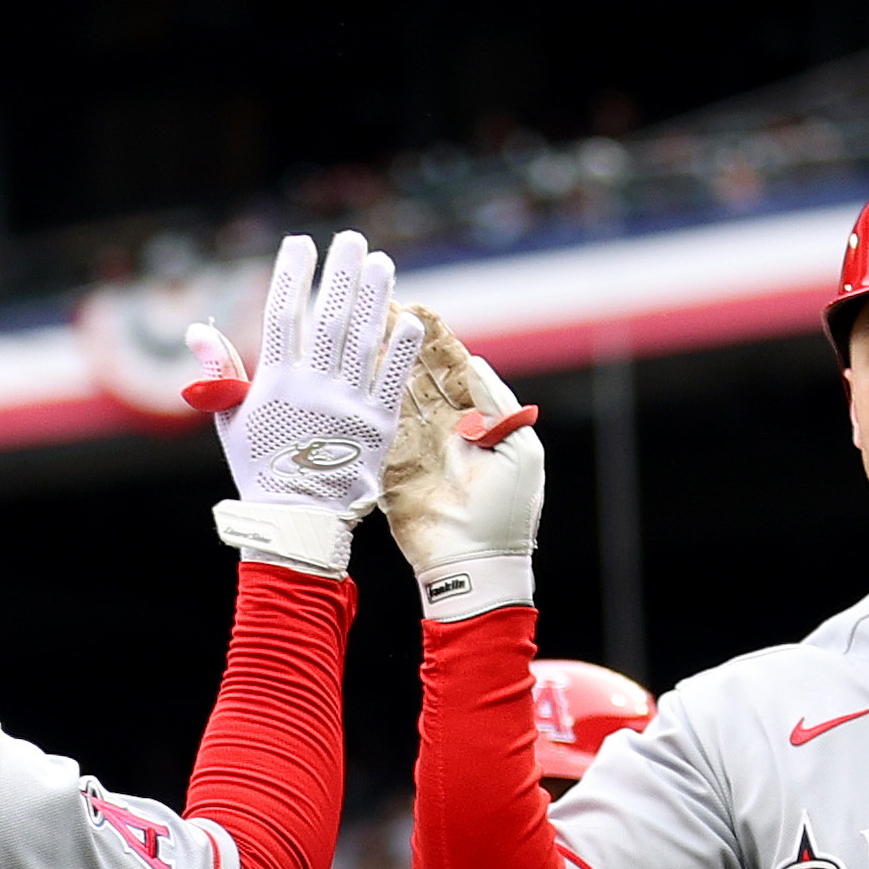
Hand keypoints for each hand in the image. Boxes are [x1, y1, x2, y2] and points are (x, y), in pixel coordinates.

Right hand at [185, 231, 426, 575]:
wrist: (296, 523)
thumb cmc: (259, 471)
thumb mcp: (229, 422)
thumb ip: (220, 372)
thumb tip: (197, 329)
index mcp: (275, 383)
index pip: (282, 314)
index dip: (291, 275)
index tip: (300, 243)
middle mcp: (312, 388)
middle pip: (328, 316)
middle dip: (339, 273)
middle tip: (351, 238)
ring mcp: (346, 406)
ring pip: (362, 339)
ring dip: (374, 296)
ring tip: (382, 260)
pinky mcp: (376, 427)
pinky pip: (391, 380)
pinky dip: (400, 348)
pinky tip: (411, 317)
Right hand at [379, 318, 545, 621]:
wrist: (476, 563)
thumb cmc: (509, 512)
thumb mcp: (520, 452)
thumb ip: (498, 405)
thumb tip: (474, 361)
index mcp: (476, 419)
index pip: (450, 367)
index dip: (433, 338)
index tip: (415, 306)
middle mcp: (442, 427)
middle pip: (415, 372)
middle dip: (397, 340)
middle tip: (373, 304)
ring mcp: (413, 444)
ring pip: (391, 393)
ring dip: (375, 361)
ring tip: (355, 326)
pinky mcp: (388, 466)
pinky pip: (374, 426)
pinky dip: (362, 399)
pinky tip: (348, 371)